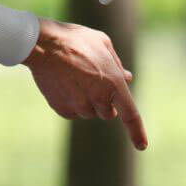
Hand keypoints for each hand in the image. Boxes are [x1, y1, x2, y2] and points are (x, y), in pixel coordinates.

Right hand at [22, 18, 146, 149]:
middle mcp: (98, 99)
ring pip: (89, 113)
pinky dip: (71, 103)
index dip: (137, 132)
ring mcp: (79, 106)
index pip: (130, 115)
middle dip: (105, 102)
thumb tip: (127, 78)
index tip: (142, 146)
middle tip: (93, 82)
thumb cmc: (75, 39)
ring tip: (74, 78)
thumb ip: (117, 65)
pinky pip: (73, 113)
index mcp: (113, 84)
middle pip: (108, 113)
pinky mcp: (63, 109)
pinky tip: (64, 84)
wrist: (43, 44)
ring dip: (87, 101)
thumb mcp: (103, 43)